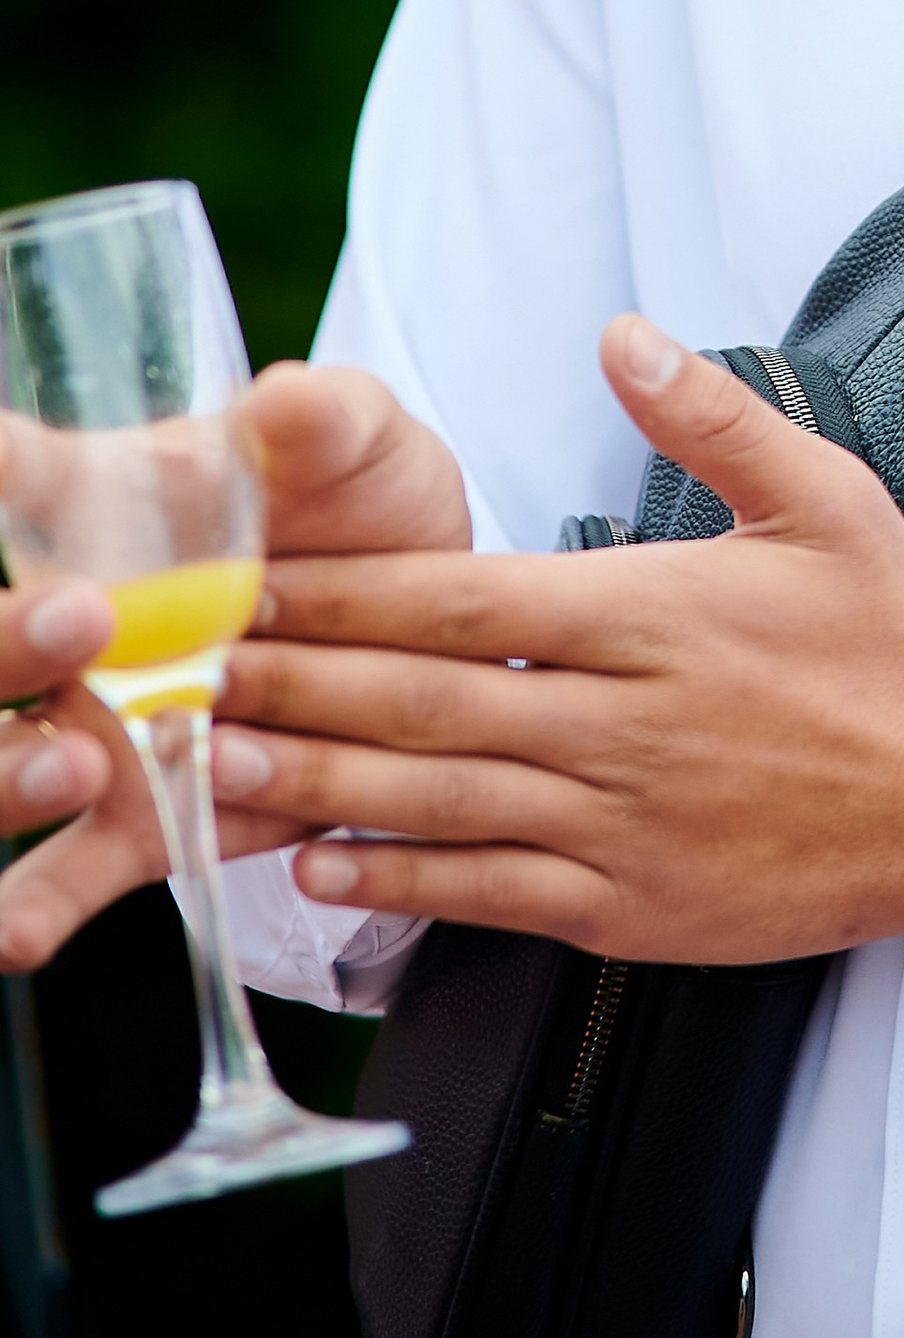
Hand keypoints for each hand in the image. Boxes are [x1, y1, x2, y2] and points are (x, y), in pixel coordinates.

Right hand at [0, 362, 468, 969]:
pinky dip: (38, 907)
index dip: (1, 466)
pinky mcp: (137, 816)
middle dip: (12, 634)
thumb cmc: (362, 498)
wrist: (427, 621)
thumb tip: (289, 400)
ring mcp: (95, 725)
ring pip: (10, 763)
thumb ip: (324, 419)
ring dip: (17, 774)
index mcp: (107, 506)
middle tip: (84, 618)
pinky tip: (20, 937)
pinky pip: (71, 869)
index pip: (23, 475)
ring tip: (79, 771)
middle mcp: (78, 624)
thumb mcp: (358, 442)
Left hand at [213, 315, 903, 981]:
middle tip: (194, 668)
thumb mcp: (826, 499)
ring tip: (223, 758)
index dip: (347, 592)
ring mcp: (624, 825)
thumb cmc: (899, 644)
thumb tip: (622, 335)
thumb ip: (713, 415)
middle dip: (298, 680)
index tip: (262, 576)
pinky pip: (490, 895)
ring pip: (437, 801)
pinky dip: (399, 881)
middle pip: (424, 700)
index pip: (463, 599)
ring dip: (318, 780)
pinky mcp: (633, 910)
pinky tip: (326, 862)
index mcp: (657, 614)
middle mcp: (624, 721)